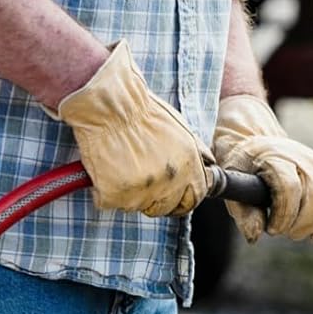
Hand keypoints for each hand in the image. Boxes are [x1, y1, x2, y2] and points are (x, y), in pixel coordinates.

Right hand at [57, 41, 213, 216]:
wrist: (109, 106)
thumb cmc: (141, 112)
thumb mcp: (180, 128)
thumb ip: (195, 152)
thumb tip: (209, 165)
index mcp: (188, 166)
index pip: (193, 198)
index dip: (181, 199)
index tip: (171, 197)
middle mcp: (169, 181)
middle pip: (164, 207)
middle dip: (153, 198)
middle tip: (138, 178)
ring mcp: (142, 191)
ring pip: (135, 205)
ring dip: (127, 192)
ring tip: (119, 165)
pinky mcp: (115, 194)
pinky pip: (108, 201)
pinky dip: (104, 190)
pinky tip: (104, 169)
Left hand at [211, 94, 312, 242]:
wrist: (256, 141)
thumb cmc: (243, 166)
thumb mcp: (232, 185)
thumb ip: (243, 212)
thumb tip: (256, 235)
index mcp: (275, 157)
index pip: (290, 187)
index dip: (284, 215)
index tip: (272, 229)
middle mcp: (302, 157)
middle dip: (302, 223)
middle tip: (286, 233)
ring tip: (299, 232)